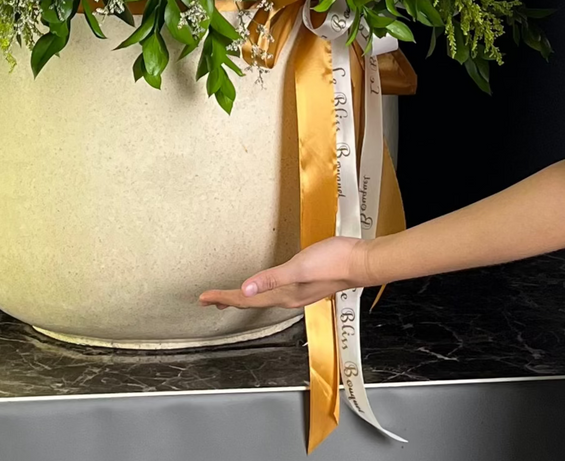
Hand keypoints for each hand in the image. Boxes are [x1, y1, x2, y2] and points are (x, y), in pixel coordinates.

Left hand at [199, 236, 367, 310]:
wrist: (361, 262)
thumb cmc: (333, 262)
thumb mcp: (299, 267)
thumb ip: (271, 279)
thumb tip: (245, 290)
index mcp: (284, 295)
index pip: (246, 300)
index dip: (223, 298)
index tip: (203, 297)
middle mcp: (288, 298)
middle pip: (251, 303)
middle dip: (228, 300)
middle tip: (208, 299)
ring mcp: (297, 293)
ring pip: (262, 299)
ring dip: (243, 298)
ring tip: (229, 297)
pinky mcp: (305, 283)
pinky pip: (275, 292)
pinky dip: (261, 291)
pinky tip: (263, 287)